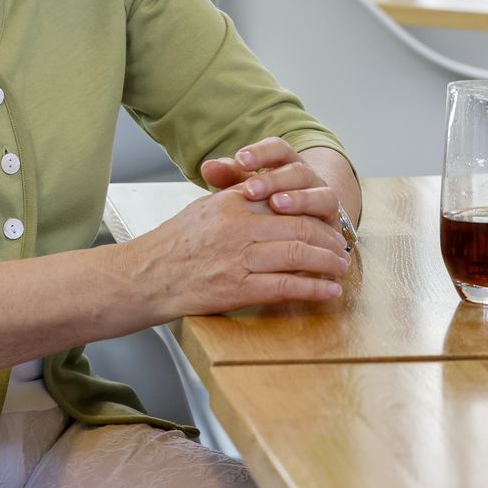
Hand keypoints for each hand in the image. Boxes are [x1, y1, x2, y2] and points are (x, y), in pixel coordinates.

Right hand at [128, 186, 349, 317]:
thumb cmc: (171, 245)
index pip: (282, 201)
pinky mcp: (239, 288)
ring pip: (298, 254)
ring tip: (341, 267)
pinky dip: (314, 288)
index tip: (324, 221)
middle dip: (328, 238)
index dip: (310, 211)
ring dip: (328, 262)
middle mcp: (237, 228)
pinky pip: (287, 286)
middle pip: (299, 227)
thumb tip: (263, 197)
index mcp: (229, 205)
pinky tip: (329, 290)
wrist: (146, 277)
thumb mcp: (202, 210)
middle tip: (340, 247)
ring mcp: (239, 258)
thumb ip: (234, 201)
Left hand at [200, 137, 342, 224]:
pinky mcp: (333, 225)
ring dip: (299, 199)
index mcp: (285, 163)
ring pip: (320, 194)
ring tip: (277, 205)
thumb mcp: (244, 188)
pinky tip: (300, 233)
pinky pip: (330, 223)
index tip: (241, 159)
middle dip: (275, 179)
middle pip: (298, 170)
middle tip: (252, 188)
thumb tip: (207, 167)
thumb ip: (227, 176)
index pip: (278, 149)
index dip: (262, 153)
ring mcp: (324, 200)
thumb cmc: (262, 202)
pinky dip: (318, 227)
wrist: (295, 229)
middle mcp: (308, 178)